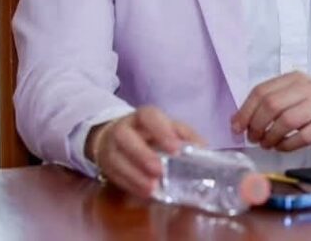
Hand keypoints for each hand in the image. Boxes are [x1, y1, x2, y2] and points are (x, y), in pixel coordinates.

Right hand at [86, 106, 203, 197]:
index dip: (161, 131)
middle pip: (125, 137)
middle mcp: (123, 128)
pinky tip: (144, 193)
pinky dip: (130, 185)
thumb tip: (203, 147)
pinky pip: (115, 175)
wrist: (120, 138)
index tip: (175, 149)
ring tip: (152, 188)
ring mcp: (111, 147)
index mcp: (143, 116)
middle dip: (142, 154)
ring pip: (117, 159)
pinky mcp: (107, 165)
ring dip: (135, 175)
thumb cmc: (152, 132)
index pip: (149, 116)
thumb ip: (185, 135)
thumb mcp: (169, 127)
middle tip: (160, 170)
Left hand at [231, 71, 310, 150]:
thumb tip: (238, 121)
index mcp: (294, 78)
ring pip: (285, 121)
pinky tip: (283, 147)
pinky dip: (287, 145)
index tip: (236, 128)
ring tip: (267, 144)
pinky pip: (302, 136)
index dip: (245, 111)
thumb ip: (270, 104)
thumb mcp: (296, 97)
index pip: (262, 91)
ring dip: (271, 137)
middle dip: (256, 125)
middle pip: (271, 105)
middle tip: (253, 139)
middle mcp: (307, 87)